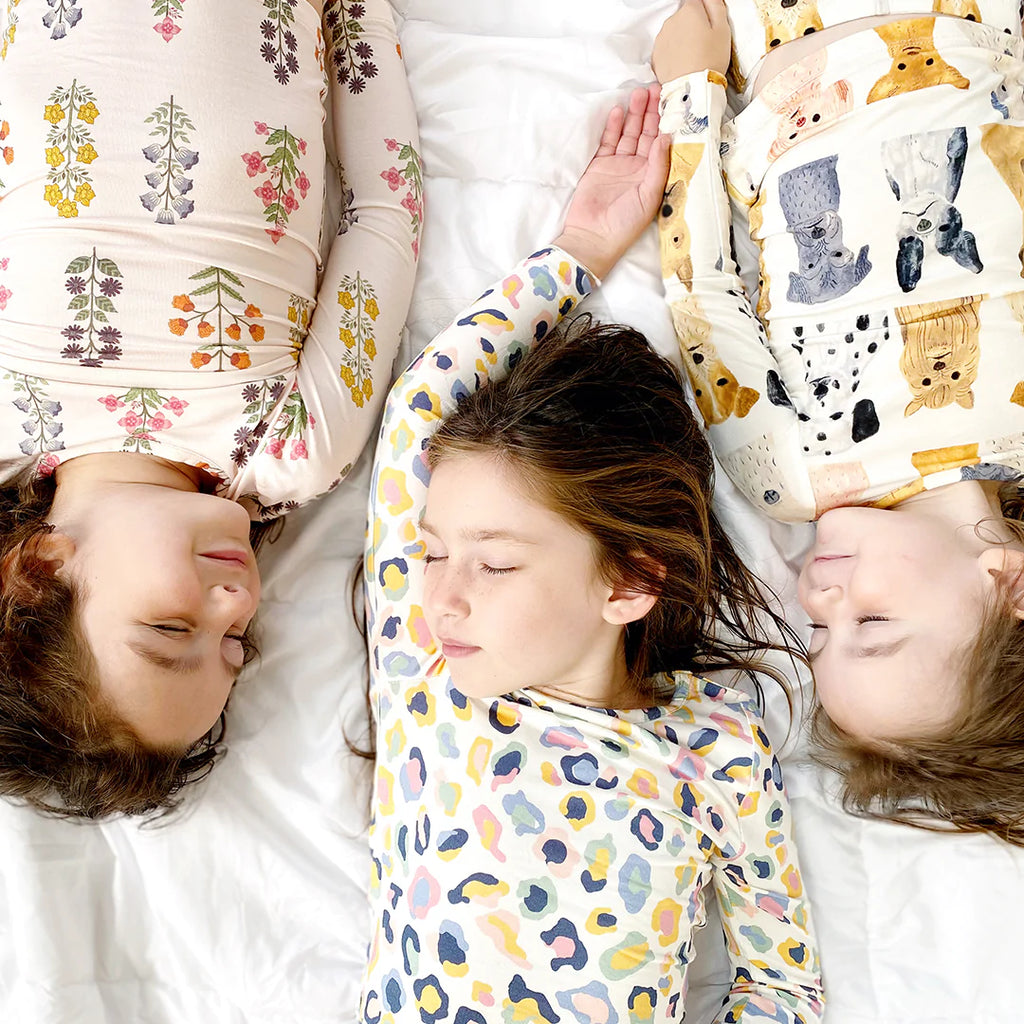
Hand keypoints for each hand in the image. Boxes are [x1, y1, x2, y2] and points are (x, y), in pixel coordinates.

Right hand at [553, 85, 669, 279]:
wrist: (593, 237)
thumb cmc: (625, 224)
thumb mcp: (649, 196)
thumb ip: (657, 166)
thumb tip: (665, 137)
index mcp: (652, 175)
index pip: (661, 143)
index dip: (665, 122)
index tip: (670, 102)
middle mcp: (637, 168)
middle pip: (645, 133)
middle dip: (650, 112)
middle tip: (654, 89)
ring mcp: (617, 165)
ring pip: (627, 133)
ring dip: (633, 114)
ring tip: (638, 94)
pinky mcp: (599, 166)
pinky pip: (608, 141)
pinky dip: (613, 127)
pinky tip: (618, 111)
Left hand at [652, 0, 730, 82]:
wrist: (692, 89)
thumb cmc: (709, 60)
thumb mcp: (723, 28)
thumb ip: (715, 5)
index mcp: (689, 11)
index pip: (696, 0)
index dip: (704, 11)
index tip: (708, 24)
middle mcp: (672, 21)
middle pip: (683, 16)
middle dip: (693, 25)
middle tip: (704, 43)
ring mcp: (661, 39)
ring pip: (674, 32)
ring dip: (682, 39)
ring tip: (694, 55)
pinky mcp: (656, 55)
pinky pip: (666, 48)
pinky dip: (674, 53)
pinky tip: (684, 62)